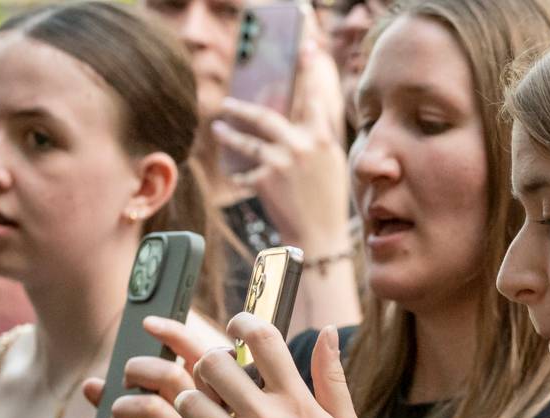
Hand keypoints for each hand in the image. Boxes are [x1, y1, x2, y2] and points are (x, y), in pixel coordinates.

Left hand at [82, 316, 224, 417]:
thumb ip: (182, 414)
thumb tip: (105, 382)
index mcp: (249, 403)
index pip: (210, 356)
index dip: (176, 334)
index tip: (149, 323)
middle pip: (173, 376)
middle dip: (140, 368)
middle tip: (127, 374)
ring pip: (152, 409)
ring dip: (125, 405)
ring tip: (118, 413)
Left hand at [175, 318, 370, 417]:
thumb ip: (332, 380)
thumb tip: (329, 332)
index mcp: (298, 404)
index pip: (264, 341)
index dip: (243, 323)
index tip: (235, 327)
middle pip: (215, 364)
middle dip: (207, 365)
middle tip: (211, 378)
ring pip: (190, 402)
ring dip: (191, 405)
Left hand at [212, 38, 349, 253]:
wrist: (320, 236)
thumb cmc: (328, 200)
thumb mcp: (331, 163)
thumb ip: (316, 137)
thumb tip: (301, 119)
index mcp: (321, 137)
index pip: (311, 97)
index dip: (308, 71)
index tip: (304, 49)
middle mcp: (301, 145)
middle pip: (265, 116)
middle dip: (242, 108)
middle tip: (226, 103)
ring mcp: (281, 161)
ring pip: (246, 140)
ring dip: (228, 134)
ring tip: (217, 128)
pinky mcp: (265, 180)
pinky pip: (245, 172)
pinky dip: (239, 173)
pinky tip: (233, 172)